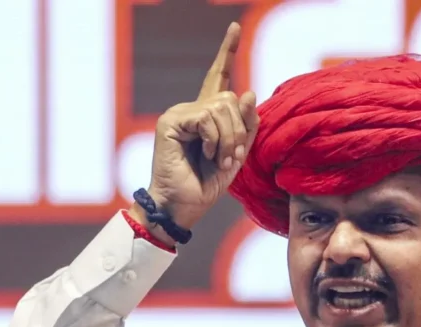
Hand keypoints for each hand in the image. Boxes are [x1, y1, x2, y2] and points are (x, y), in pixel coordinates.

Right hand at [131, 22, 258, 239]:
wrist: (183, 206)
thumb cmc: (207, 184)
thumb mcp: (237, 154)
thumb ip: (246, 125)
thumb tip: (249, 90)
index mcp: (207, 115)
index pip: (219, 78)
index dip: (227, 52)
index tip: (234, 26)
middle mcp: (192, 109)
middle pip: (231, 98)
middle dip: (239, 130)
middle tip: (229, 157)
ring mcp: (179, 113)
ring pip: (222, 107)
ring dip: (229, 139)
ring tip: (218, 159)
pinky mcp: (171, 121)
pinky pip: (207, 117)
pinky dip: (214, 139)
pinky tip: (206, 154)